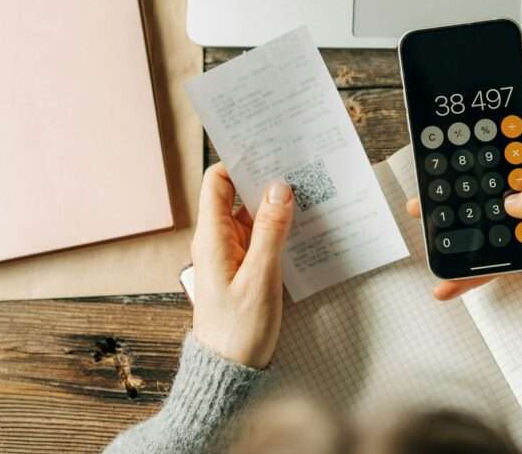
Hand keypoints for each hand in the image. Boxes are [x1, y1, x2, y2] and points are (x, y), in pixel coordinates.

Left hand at [191, 164, 294, 367]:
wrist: (229, 371)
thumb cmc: (238, 330)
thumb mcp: (260, 277)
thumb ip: (270, 231)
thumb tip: (279, 188)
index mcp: (212, 238)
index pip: (217, 182)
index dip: (239, 162)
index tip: (268, 150)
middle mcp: (219, 240)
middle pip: (239, 195)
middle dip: (265, 179)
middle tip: (298, 165)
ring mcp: (232, 254)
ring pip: (254, 215)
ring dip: (277, 204)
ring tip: (308, 191)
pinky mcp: (246, 268)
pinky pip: (262, 236)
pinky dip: (280, 227)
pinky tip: (303, 225)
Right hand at [407, 110, 521, 329]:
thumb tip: (514, 194)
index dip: (521, 116)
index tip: (490, 112)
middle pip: (510, 169)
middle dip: (477, 165)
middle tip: (447, 160)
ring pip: (495, 209)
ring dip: (463, 212)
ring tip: (432, 215)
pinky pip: (495, 248)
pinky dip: (472, 262)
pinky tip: (451, 277)